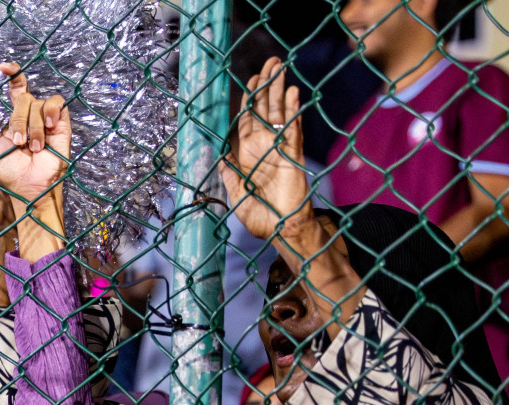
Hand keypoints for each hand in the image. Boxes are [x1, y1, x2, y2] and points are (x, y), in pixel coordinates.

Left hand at [0, 64, 69, 213]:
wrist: (29, 187)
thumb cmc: (10, 170)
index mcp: (17, 116)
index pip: (17, 87)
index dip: (12, 73)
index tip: (2, 67)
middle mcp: (33, 114)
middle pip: (24, 98)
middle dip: (18, 120)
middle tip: (18, 143)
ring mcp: (48, 118)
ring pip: (39, 104)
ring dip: (33, 127)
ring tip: (34, 148)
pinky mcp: (62, 124)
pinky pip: (57, 103)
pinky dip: (51, 112)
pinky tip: (49, 128)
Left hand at [220, 58, 312, 241]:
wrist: (282, 230)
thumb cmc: (260, 217)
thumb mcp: (236, 194)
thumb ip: (229, 174)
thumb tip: (220, 155)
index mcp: (248, 155)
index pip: (249, 120)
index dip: (251, 100)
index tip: (253, 80)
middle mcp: (264, 147)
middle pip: (265, 110)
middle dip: (267, 86)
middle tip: (271, 63)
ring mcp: (280, 149)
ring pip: (279, 113)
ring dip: (279, 91)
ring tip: (281, 68)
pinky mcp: (293, 155)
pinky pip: (293, 129)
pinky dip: (293, 112)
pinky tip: (293, 94)